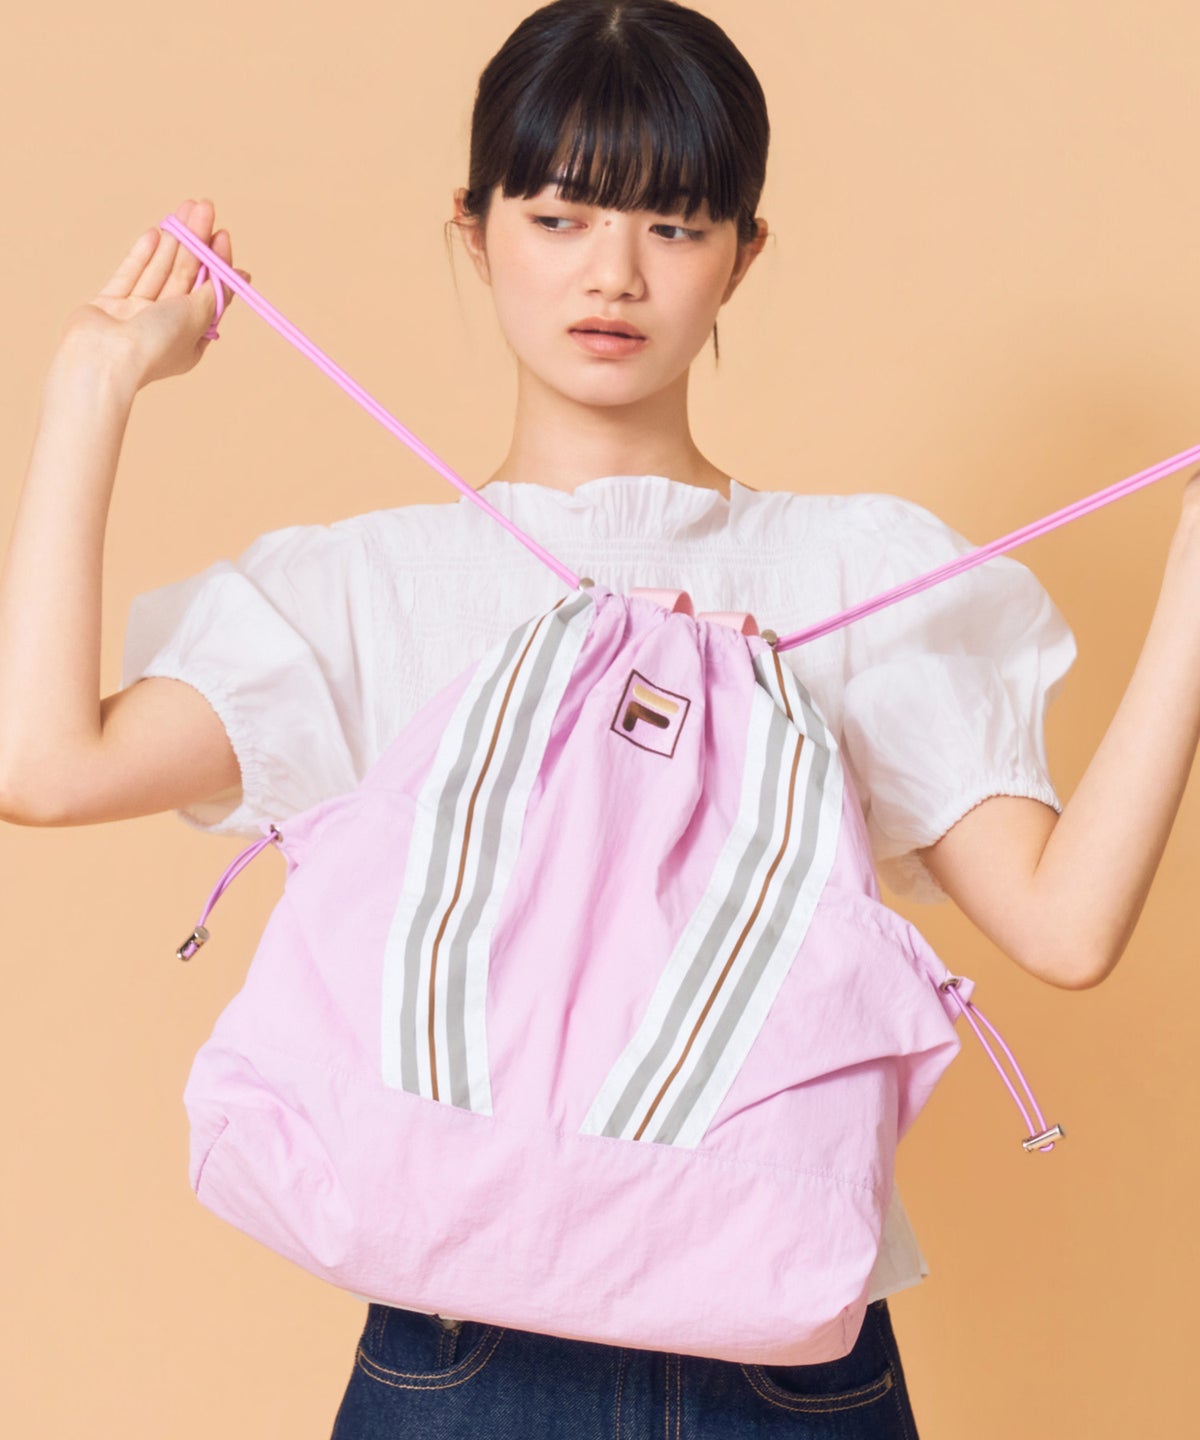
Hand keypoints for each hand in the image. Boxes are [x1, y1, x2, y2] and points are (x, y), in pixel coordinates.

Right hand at [59, 198, 249, 390]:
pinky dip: (142, 255)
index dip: (216, 263)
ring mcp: (134, 314)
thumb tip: (237, 277)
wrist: (104, 359)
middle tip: (203, 207)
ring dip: (173, 239)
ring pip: (158, 270)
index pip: (208, 292)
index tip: (222, 235)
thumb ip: (214, 294)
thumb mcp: (197, 317)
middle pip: (184, 276)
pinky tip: (155, 233)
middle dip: (195, 240)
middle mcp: (163, 326)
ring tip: (184, 208)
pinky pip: (129, 275)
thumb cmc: (156, 344)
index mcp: (189, 338)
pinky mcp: (108, 304)